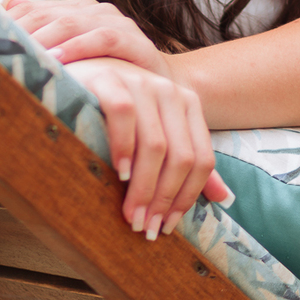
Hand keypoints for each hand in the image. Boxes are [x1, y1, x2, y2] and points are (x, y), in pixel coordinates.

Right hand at [1, 0, 231, 236]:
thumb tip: (225, 199)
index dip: (186, 198)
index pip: (201, 159)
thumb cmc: (113, 113)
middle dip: (163, 199)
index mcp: (187, 104)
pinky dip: (123, 149)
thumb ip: (189, 162)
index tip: (164, 228)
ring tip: (129, 214)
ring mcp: (140, 82)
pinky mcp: (109, 79)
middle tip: (143, 228)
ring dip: (143, 187)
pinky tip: (116, 173)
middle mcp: (169, 91)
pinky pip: (124, 117)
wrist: (75, 72)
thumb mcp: (156, 134)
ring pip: (155, 145)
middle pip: (180, 157)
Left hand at [1, 0, 170, 77]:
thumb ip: (41, 36)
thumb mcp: (69, 62)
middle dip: (22, 30)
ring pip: (75, 21)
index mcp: (77, 11)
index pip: (33, 10)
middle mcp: (97, 11)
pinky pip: (106, 38)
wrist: (160, 92)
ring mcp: (119, 23)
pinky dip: (79, 47)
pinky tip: (59, 59)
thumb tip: (4, 2)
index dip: (9, 25)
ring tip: (24, 54)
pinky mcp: (138, 41)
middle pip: (50, 14)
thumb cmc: (108, 77)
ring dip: (47, 38)